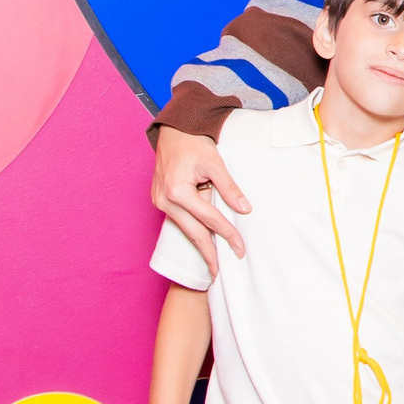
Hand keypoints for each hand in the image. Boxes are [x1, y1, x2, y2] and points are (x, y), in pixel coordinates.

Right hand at [153, 125, 249, 267]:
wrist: (173, 131)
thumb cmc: (193, 143)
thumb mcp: (215, 163)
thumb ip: (229, 188)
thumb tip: (244, 210)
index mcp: (178, 191)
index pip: (209, 219)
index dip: (227, 234)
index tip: (240, 248)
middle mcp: (165, 200)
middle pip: (192, 232)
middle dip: (209, 252)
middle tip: (220, 271)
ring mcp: (159, 201)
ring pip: (184, 229)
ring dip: (199, 245)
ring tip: (212, 263)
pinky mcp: (159, 200)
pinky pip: (177, 220)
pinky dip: (190, 231)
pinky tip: (201, 241)